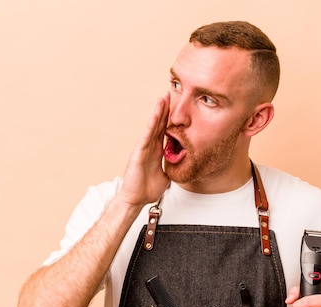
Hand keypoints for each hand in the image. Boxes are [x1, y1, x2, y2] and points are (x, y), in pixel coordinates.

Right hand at [118, 93, 170, 207]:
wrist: (135, 199)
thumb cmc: (147, 189)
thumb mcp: (167, 176)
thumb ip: (173, 167)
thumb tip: (184, 166)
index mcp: (157, 150)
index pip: (166, 130)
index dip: (172, 118)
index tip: (179, 105)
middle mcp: (150, 146)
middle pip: (159, 123)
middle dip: (165, 109)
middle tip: (172, 93)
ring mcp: (144, 148)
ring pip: (153, 126)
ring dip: (159, 111)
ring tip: (164, 97)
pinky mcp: (139, 152)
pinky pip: (147, 135)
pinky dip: (152, 124)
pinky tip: (157, 114)